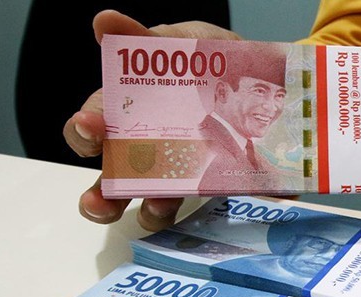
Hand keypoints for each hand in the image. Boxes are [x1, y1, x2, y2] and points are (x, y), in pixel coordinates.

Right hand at [63, 10, 239, 229]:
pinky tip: (211, 199)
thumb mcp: (183, 43)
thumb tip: (104, 20)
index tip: (88, 127)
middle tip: (98, 202)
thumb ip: (144, 40)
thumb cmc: (216, 63)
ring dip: (149, 211)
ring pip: (153, 205)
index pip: (94, 127)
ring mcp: (185, 174)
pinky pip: (207, 210)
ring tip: (158, 208)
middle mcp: (150, 151)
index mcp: (132, 115)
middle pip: (112, 182)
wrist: (276, 83)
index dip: (84, 131)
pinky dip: (208, 210)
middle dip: (98, 197)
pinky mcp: (221, 188)